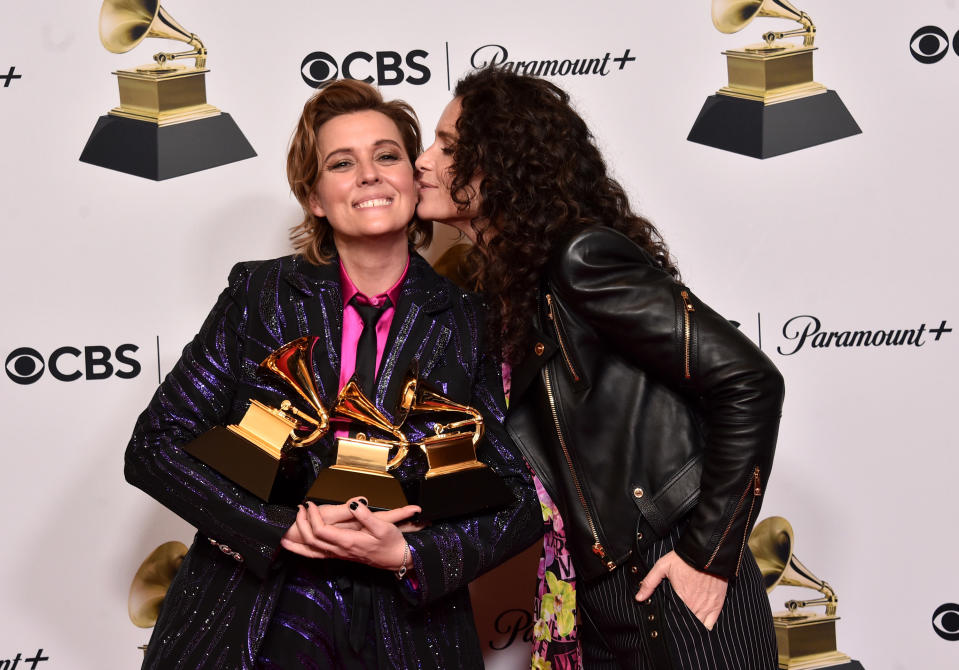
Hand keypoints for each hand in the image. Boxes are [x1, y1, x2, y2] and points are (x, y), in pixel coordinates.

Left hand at [281, 498, 420, 571]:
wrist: (397, 559)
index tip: (310, 504)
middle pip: (312, 540)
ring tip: (288, 529)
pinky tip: (298, 547)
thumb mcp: (383, 526)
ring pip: (312, 550)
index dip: (312, 517)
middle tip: (301, 508)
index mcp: (349, 542)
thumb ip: (366, 516)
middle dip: (302, 524)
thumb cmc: (391, 543)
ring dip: (298, 539)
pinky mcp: (341, 555)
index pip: (321, 531)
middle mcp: (341, 550)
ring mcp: (340, 554)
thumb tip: (354, 504)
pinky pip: (318, 555)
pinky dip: (304, 551)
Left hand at [635, 550, 727, 629]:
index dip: (669, 623)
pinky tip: (699, 626)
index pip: (673, 619)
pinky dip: (705, 627)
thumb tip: (639, 598)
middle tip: (674, 624)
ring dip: (692, 627)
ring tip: (685, 627)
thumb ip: (650, 582)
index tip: (666, 623)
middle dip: (680, 626)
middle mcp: (694, 606)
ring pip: (698, 626)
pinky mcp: (717, 605)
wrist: (707, 552)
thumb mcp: (662, 566)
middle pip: (686, 624)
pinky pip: (711, 624)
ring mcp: (707, 607)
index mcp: (680, 599)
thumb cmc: (684, 559)